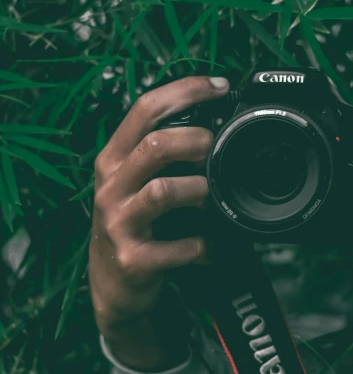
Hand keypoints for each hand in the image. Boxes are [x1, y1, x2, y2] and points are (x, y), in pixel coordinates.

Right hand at [89, 75, 229, 369]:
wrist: (113, 287)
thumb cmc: (134, 224)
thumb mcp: (134, 182)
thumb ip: (160, 153)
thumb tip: (214, 119)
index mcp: (113, 159)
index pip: (145, 109)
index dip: (185, 91)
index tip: (220, 87)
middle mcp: (111, 187)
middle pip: (155, 145)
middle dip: (197, 141)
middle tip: (219, 148)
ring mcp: (119, 224)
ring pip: (163, 192)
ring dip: (201, 192)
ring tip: (214, 199)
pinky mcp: (133, 260)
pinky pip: (179, 247)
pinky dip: (206, 246)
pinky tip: (214, 246)